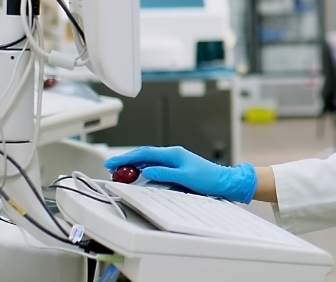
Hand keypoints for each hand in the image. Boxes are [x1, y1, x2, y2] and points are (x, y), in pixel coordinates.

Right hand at [103, 146, 256, 203]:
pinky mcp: (176, 168)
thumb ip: (165, 173)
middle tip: (111, 166)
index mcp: (173, 154)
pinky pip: (155, 166)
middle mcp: (172, 155)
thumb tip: (147, 171)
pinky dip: (143, 169)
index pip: (145, 153)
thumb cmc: (209, 178)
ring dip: (134, 165)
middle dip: (127, 160)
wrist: (224, 181)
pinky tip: (137, 174)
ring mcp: (174, 161)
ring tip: (120, 171)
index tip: (113, 162)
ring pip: (148, 161)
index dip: (127, 158)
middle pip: (144, 155)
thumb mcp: (185, 177)